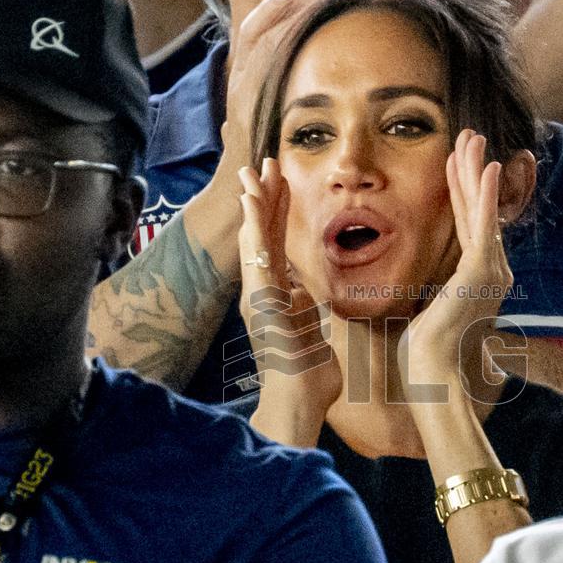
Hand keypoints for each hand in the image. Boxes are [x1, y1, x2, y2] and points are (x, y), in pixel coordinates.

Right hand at [218, 0, 301, 187]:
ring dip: (273, 28)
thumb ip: (269, 99)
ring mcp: (238, 96)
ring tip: (293, 7)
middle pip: (247, 36)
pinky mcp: (243, 109)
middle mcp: (236, 85)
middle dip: (267, 12)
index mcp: (243, 83)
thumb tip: (286, 81)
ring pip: (253, 51)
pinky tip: (290, 41)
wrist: (238, 185)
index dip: (265, 14)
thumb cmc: (256, 157)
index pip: (251, 39)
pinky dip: (271, 56)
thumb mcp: (263, 120)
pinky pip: (257, 75)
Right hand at [238, 160, 341, 443]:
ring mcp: (257, 293)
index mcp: (276, 293)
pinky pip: (256, 255)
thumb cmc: (309, 374)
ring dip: (255, 202)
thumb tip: (303, 293)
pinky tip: (252, 200)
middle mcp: (262, 289)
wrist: (299, 400)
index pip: (277, 243)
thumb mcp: (310, 329)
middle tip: (266, 162)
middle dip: (266, 196)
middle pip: (264, 233)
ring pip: (254, 238)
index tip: (281, 182)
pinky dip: (253, 225)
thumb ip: (304, 307)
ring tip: (254, 171)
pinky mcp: (259, 299)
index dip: (279, 211)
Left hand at [400, 131, 511, 396]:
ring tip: (474, 138)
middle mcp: (492, 271)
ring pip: (481, 210)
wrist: (435, 374)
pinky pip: (484, 224)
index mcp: (479, 280)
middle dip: (472, 171)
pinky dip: (487, 194)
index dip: (463, 191)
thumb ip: (437, 299)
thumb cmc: (428, 355)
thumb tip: (428, 301)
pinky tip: (489, 166)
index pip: (470, 225)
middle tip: (470, 136)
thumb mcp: (431, 315)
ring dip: (477, 171)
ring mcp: (490, 270)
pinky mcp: (482, 271)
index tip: (456, 162)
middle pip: (478, 211)